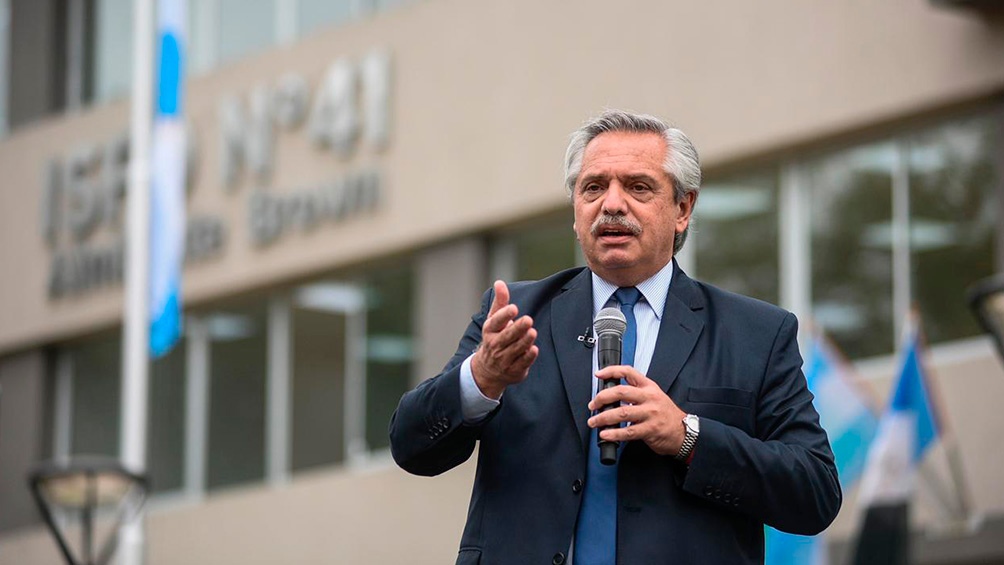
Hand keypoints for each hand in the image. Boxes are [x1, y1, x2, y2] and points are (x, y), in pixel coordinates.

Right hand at [471, 280, 538, 398]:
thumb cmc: (495, 338)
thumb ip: (500, 302)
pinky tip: (534, 349)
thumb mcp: (494, 320)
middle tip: (528, 319)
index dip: (504, 315)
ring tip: (532, 332)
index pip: (496, 322)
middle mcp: (495, 345)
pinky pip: (521, 363)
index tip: (514, 308)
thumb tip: (499, 282)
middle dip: (517, 328)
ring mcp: (503, 359)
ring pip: (515, 349)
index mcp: (490, 330)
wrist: (488, 370)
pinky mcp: (514, 370)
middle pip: (507, 336)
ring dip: (524, 341)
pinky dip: (527, 357)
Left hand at [587, 366, 686, 456]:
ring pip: (622, 412)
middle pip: (621, 392)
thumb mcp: (654, 396)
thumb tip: (611, 396)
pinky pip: (628, 431)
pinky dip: (614, 433)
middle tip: (593, 405)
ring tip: (594, 422)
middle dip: (602, 398)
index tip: (599, 374)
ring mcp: (650, 413)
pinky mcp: (650, 429)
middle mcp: (649, 398)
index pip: (628, 372)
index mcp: (649, 387)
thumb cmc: (667, 414)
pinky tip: (605, 434)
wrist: (684, 432)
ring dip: (603, 418)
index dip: (611, 371)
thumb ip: (636, 393)